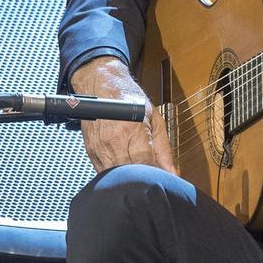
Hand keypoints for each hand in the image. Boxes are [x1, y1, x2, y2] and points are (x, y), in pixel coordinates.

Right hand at [69, 56, 174, 173]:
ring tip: (137, 173)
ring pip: (116, 177)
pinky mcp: (91, 151)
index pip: (145, 164)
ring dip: (128, 178)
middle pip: (130, 174)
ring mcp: (100, 147)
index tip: (161, 177)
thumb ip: (164, 147)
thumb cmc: (127, 96)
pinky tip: (123, 168)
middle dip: (142, 179)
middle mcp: (113, 140)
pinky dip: (115, 174)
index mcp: (132, 130)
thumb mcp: (154, 117)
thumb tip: (171, 172)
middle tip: (151, 177)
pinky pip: (103, 172)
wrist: (101, 84)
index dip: (154, 175)